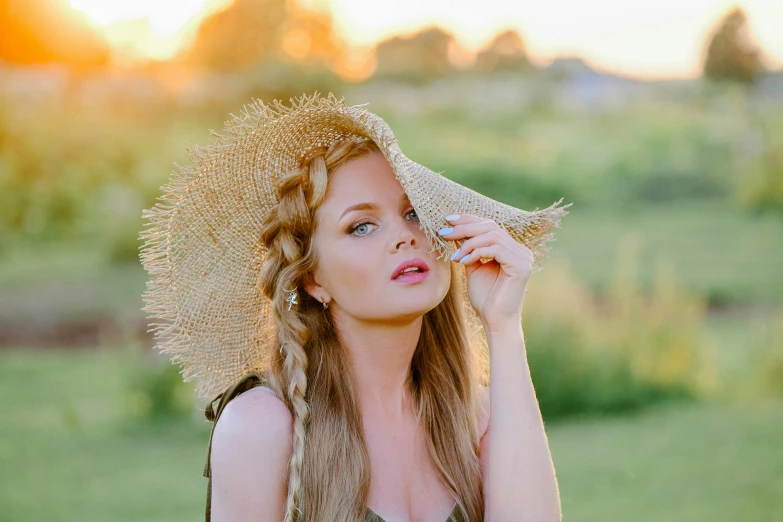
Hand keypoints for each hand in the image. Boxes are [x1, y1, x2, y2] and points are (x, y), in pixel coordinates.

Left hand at [438, 214, 532, 329]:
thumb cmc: (485, 299)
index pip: (490, 225)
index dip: (469, 219)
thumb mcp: (473, 267)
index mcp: (511, 249)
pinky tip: (463, 262)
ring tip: (454, 256)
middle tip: (444, 232)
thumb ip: (468, 249)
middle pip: (491, 226)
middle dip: (464, 228)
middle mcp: (520, 251)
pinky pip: (496, 249)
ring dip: (468, 243)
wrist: (494, 322)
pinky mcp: (521, 267)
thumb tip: (455, 231)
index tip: (448, 220)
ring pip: (492, 236)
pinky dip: (476, 252)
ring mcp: (523, 258)